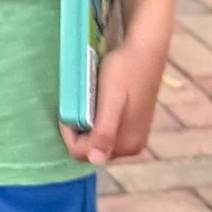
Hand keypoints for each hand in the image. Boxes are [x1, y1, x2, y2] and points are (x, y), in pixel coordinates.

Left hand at [61, 35, 167, 166]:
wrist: (144, 50)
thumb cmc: (125, 70)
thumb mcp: (111, 99)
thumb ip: (104, 131)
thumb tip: (97, 160)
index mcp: (127, 144)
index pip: (84, 154)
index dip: (69, 133)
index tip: (67, 109)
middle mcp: (132, 147)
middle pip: (90, 150)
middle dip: (78, 130)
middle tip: (78, 102)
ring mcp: (133, 137)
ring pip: (96, 141)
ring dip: (86, 125)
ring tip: (88, 100)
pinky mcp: (133, 126)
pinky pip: (105, 131)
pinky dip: (95, 120)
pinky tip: (97, 101)